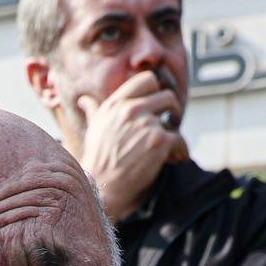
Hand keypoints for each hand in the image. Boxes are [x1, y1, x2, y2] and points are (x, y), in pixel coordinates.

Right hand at [72, 71, 189, 221]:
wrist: (100, 185)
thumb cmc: (96, 160)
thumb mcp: (93, 129)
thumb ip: (93, 111)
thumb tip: (84, 100)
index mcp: (116, 104)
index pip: (147, 79)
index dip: (156, 90)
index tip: (158, 104)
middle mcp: (131, 110)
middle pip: (167, 96)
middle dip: (172, 110)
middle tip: (171, 121)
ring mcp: (146, 124)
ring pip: (174, 119)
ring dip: (175, 132)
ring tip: (172, 146)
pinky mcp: (158, 141)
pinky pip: (180, 139)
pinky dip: (181, 151)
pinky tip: (176, 158)